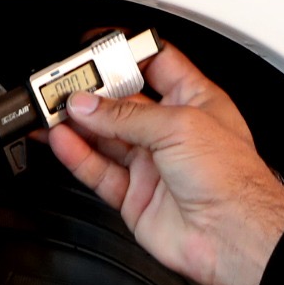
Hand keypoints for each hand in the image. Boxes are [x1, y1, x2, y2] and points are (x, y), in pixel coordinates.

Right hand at [44, 44, 283, 284]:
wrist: (234, 234)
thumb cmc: (231, 179)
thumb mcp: (178, 126)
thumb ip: (126, 115)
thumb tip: (88, 105)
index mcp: (194, 102)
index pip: (155, 65)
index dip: (125, 54)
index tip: (95, 49)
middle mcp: (172, 132)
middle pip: (121, 104)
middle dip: (91, 94)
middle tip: (60, 87)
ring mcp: (152, 165)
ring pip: (105, 139)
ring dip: (77, 125)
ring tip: (49, 112)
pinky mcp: (136, 197)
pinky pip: (100, 172)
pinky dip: (78, 157)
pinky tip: (62, 141)